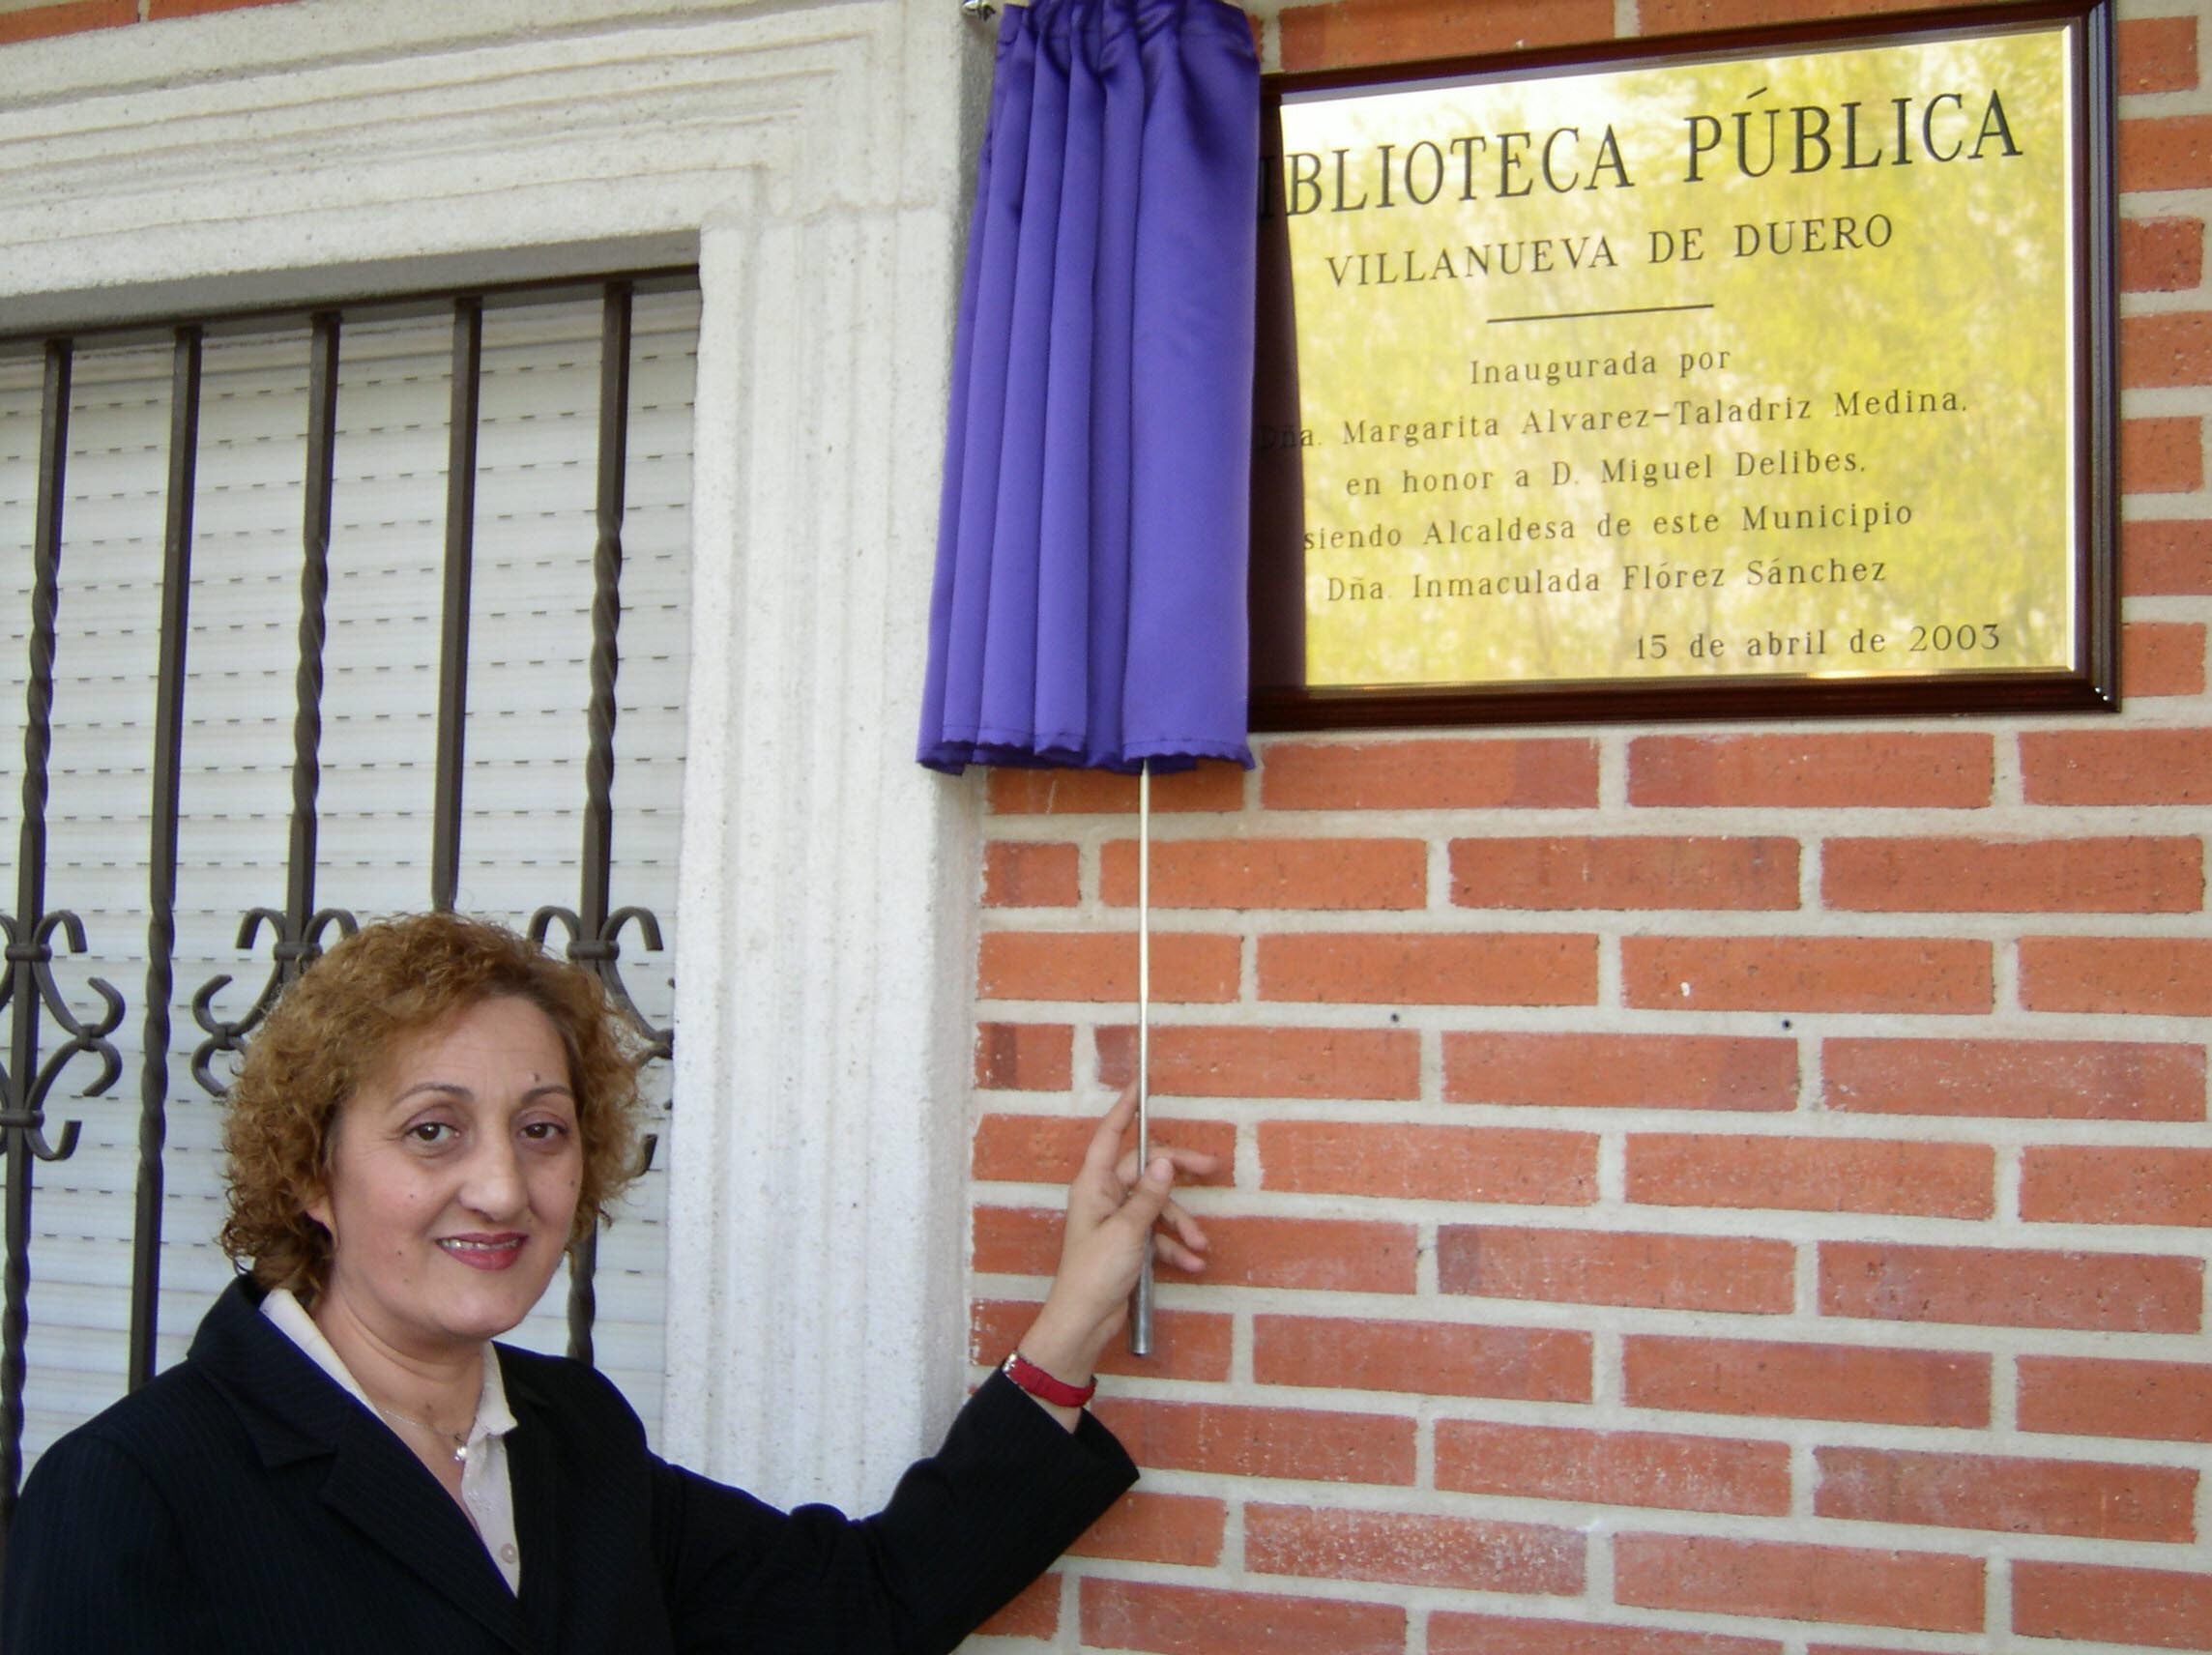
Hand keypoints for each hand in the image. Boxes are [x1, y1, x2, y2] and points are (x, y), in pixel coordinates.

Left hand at [1011, 1086, 1217, 1425]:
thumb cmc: (1095, 1273)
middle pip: (1146, 1170)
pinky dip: (1175, 1247)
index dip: (1125, 1109)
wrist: (1084, 1322)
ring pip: (1157, 1206)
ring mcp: (1117, 1220)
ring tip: (1200, 1245)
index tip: (1141, 1085)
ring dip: (1181, 1224)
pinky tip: (1191, 1264)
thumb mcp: (1127, 1232)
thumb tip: (1163, 1160)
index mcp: (1094, 1185)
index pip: (1110, 1136)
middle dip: (1178, 1175)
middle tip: (1211, 1170)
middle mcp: (1104, 1196)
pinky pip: (1157, 1235)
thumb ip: (1149, 1196)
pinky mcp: (1128, 1244)